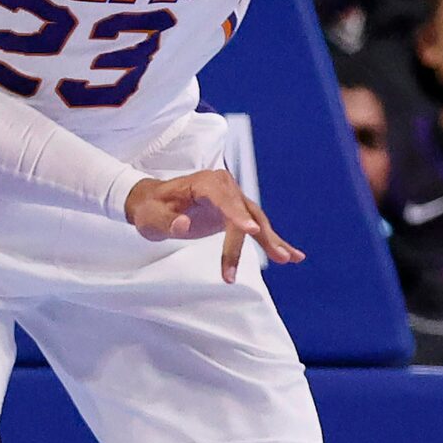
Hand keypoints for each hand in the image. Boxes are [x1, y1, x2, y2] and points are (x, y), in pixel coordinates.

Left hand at [126, 170, 305, 282]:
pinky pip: (257, 228)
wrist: (154, 204)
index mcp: (205, 183)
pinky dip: (274, 241)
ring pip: (257, 221)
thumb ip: (165, 222)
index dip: (238, 216)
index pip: (224, 199)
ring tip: (290, 259)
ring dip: (272, 242)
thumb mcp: (150, 218)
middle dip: (261, 236)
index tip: (251, 232)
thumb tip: (184, 225)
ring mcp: (233, 200)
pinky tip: (293, 256)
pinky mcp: (237, 214)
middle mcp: (224, 187)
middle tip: (277, 258)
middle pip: (245, 213)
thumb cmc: (151, 210)